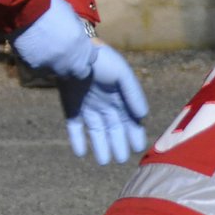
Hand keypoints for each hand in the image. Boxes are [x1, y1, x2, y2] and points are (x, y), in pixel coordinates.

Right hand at [11, 0, 97, 76]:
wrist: (26, 8)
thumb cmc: (50, 6)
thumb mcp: (71, 17)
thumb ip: (76, 31)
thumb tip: (77, 35)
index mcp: (82, 46)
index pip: (91, 59)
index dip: (85, 55)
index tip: (79, 51)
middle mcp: (71, 60)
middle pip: (78, 72)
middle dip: (74, 67)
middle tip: (64, 57)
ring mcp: (54, 66)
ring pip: (58, 72)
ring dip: (55, 65)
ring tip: (46, 52)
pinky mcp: (36, 67)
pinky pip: (39, 68)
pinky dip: (37, 62)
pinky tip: (32, 50)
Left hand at [57, 45, 148, 163]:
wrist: (72, 52)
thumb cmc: (101, 60)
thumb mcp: (122, 74)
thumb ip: (133, 95)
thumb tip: (143, 116)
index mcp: (120, 99)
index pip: (130, 121)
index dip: (134, 134)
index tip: (137, 147)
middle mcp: (105, 106)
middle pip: (114, 130)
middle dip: (119, 145)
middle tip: (121, 160)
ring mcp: (88, 108)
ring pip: (96, 132)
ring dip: (100, 146)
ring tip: (103, 161)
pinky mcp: (71, 108)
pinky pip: (75, 127)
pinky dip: (77, 140)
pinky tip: (80, 153)